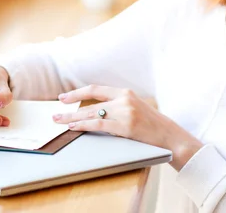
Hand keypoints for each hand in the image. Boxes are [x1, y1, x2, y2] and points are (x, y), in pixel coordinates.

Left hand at [53, 85, 203, 169]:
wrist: (170, 136)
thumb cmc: (152, 125)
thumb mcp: (136, 108)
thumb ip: (118, 106)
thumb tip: (94, 110)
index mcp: (125, 92)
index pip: (95, 89)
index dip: (77, 93)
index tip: (63, 97)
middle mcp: (124, 99)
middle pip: (90, 102)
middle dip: (70, 108)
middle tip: (55, 113)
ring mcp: (124, 112)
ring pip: (91, 113)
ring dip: (72, 118)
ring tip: (58, 122)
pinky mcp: (125, 126)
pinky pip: (98, 125)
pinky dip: (83, 125)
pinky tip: (73, 127)